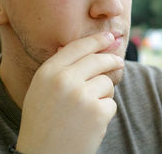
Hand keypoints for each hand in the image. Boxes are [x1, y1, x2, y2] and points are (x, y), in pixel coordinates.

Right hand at [16, 32, 122, 153]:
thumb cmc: (42, 122)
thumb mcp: (41, 90)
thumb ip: (60, 68)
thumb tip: (87, 48)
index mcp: (48, 72)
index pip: (78, 46)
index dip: (97, 40)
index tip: (109, 37)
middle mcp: (64, 80)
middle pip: (98, 60)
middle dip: (112, 59)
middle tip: (119, 62)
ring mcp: (82, 96)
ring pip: (106, 83)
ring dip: (103, 95)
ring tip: (86, 111)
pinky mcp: (97, 112)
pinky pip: (111, 104)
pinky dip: (104, 113)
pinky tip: (89, 124)